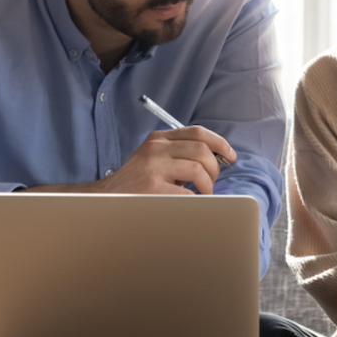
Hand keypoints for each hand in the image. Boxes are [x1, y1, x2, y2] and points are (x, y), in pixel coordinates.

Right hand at [95, 125, 236, 194]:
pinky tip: (192, 204)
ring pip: (199, 170)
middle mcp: (156, 148)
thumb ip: (178, 152)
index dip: (219, 143)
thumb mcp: (153, 158)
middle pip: (202, 150)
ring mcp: (153, 167)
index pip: (198, 132)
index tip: (230, 156)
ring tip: (202, 194)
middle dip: (214, 169)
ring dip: (208, 186)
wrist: (106, 199)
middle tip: (211, 183)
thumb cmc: (136, 182)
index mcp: (158, 138)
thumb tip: (215, 158)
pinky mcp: (152, 188)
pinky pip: (188, 193)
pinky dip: (197, 200)